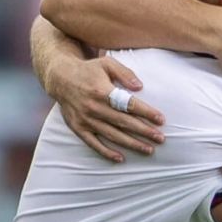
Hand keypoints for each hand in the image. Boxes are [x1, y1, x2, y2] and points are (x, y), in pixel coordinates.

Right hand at [49, 55, 164, 161]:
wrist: (60, 78)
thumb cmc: (88, 70)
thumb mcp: (107, 63)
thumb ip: (125, 73)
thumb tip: (140, 86)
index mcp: (102, 91)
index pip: (129, 105)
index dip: (146, 113)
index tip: (161, 119)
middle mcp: (94, 107)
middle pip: (124, 123)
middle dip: (144, 131)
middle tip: (160, 138)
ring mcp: (86, 120)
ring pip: (112, 135)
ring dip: (131, 144)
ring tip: (148, 149)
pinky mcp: (78, 128)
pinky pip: (93, 143)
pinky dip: (106, 152)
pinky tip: (120, 158)